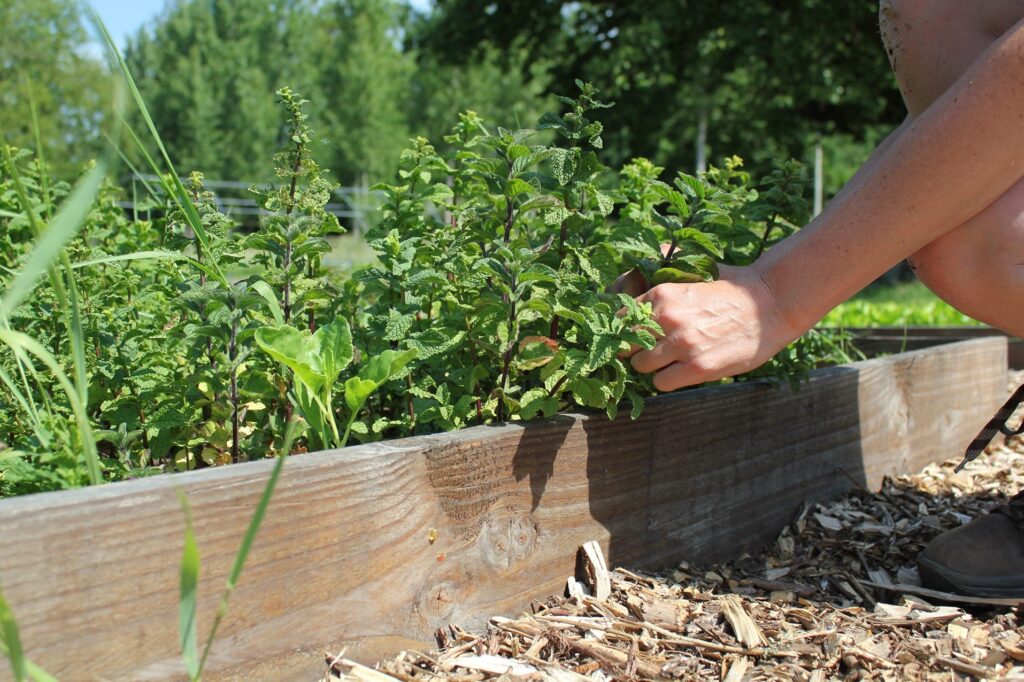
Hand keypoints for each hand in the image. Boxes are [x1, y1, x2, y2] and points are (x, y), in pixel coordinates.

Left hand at [621, 264, 798, 390]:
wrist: (771, 303)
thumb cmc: (730, 287)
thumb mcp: (693, 268)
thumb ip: (660, 269)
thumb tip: (629, 275)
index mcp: (661, 293)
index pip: (619, 319)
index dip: (623, 328)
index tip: (632, 333)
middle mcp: (667, 318)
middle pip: (625, 345)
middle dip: (634, 348)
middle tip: (649, 348)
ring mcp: (683, 344)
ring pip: (640, 366)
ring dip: (651, 365)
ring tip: (669, 359)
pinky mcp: (698, 367)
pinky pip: (661, 383)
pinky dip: (667, 379)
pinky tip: (681, 370)